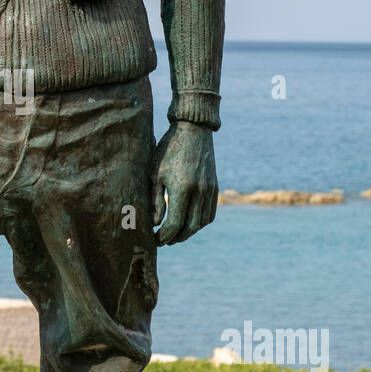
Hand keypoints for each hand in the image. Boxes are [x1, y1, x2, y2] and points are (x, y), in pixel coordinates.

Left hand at [152, 121, 217, 244]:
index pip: (175, 223)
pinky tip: (189, 223)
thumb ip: (155, 201)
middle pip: (191, 227)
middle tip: (164, 241)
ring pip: (202, 222)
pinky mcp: (214, 186)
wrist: (193, 130)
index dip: (165, 235)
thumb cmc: (168, 150)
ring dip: (189, 232)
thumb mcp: (155, 173)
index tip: (155, 239)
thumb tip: (155, 224)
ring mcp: (209, 190)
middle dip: (177, 237)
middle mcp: (199, 191)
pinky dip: (200, 222)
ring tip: (175, 234)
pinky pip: (210, 213)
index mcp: (182, 188)